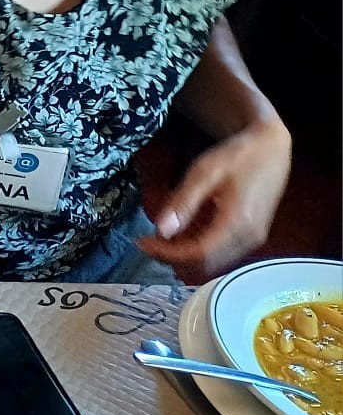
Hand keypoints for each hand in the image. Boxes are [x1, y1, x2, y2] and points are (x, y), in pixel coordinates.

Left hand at [138, 118, 291, 274]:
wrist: (272, 150)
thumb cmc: (238, 156)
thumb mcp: (204, 173)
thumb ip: (183, 203)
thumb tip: (161, 230)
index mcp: (238, 224)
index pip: (198, 254)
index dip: (168, 254)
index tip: (142, 243)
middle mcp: (249, 239)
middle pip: (206, 264)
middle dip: (173, 258)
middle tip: (147, 242)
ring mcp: (253, 239)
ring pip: (214, 262)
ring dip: (185, 256)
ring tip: (159, 238)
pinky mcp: (252, 235)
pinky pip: (222, 252)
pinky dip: (199, 248)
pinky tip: (181, 234)